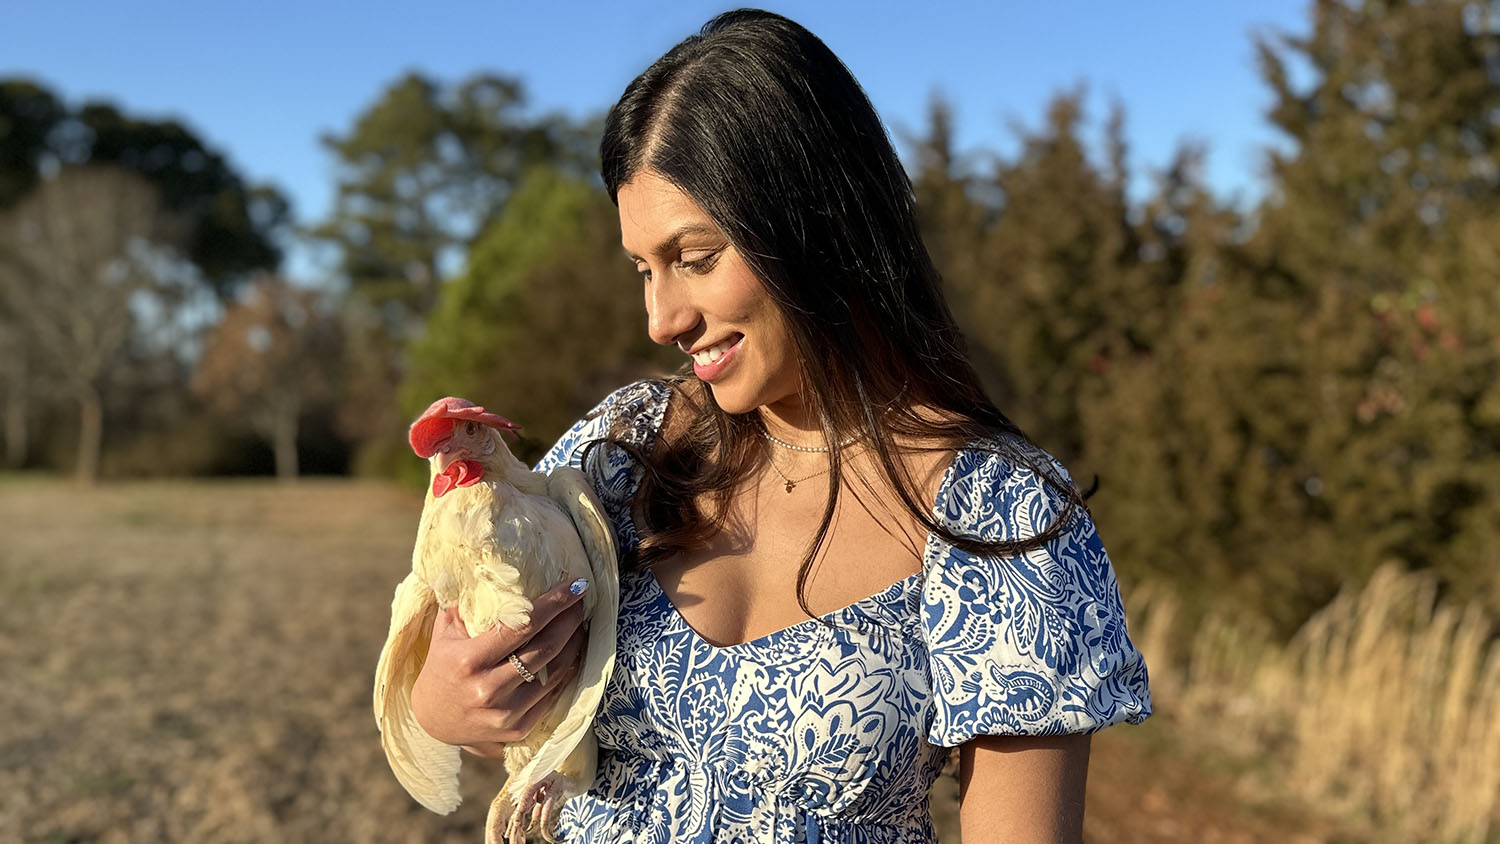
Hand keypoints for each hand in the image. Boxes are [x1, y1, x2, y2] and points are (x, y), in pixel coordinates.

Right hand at [410, 577, 589, 758]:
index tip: (575, 585)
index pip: (521, 627)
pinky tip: (572, 652)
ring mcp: (506, 713)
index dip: (553, 604)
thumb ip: (466, 603)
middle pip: (544, 648)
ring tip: (580, 622)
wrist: (433, 721)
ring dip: (574, 643)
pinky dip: (566, 669)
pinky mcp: (519, 729)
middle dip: (569, 620)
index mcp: (468, 660)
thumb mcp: (445, 632)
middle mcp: (488, 689)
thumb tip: (492, 569)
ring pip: (554, 672)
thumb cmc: (442, 666)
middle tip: (582, 599)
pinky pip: (553, 694)